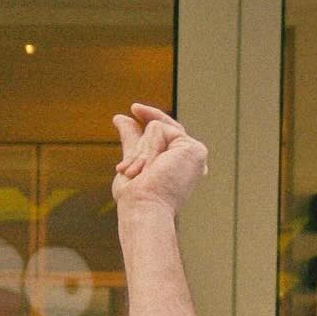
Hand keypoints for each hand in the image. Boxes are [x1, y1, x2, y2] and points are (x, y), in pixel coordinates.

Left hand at [111, 103, 207, 221]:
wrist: (143, 207)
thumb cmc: (136, 196)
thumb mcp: (133, 161)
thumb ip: (132, 140)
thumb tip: (121, 117)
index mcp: (179, 165)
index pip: (164, 133)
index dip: (150, 118)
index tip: (134, 108)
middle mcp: (190, 160)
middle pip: (161, 128)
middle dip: (139, 145)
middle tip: (129, 169)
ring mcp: (195, 154)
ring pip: (157, 128)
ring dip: (141, 153)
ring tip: (142, 175)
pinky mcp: (195, 149)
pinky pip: (160, 129)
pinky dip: (148, 148)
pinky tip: (151, 168)